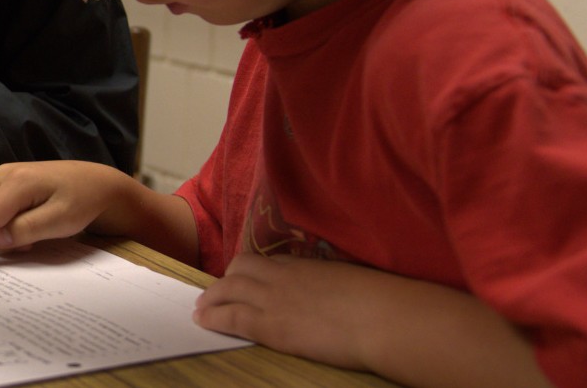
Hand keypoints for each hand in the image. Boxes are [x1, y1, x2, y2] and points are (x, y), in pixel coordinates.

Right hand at [0, 161, 141, 267]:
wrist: (97, 183)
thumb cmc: (82, 202)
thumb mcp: (59, 221)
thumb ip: (25, 230)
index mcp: (17, 181)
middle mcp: (4, 173)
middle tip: (26, 247)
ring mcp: (3, 174)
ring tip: (30, 237)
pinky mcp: (6, 180)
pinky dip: (2, 223)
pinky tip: (25, 227)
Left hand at [195, 254, 550, 387]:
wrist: (384, 318)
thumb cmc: (380, 300)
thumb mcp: (351, 280)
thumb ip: (333, 282)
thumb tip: (336, 290)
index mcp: (304, 264)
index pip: (264, 261)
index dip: (246, 270)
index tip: (239, 277)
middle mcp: (283, 276)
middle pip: (240, 270)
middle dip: (224, 281)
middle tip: (214, 293)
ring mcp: (274, 299)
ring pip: (229, 290)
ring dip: (212, 298)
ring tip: (201, 307)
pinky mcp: (271, 325)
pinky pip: (231, 317)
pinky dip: (213, 317)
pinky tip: (202, 320)